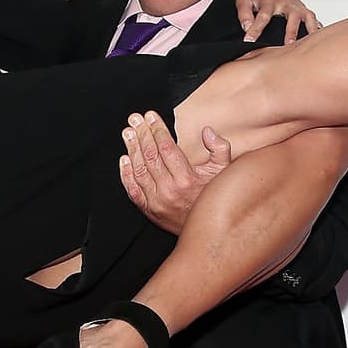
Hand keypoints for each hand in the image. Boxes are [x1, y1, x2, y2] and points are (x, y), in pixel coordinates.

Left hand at [119, 112, 231, 233]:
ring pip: (139, 170)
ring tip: (128, 133)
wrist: (208, 231)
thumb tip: (207, 131)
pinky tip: (124, 160)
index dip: (157, 129)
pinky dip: (126, 174)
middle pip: (150, 156)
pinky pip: (133, 190)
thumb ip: (219, 149)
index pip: (166, 147)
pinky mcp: (149, 210)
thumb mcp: (224, 172)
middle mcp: (170, 190)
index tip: (150, 116)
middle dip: (141, 134)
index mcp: (187, 179)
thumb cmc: (214, 198)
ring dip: (132, 149)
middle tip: (134, 119)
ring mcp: (157, 201)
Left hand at [236, 0, 320, 43]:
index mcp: (270, 1)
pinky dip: (317, 29)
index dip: (256, 29)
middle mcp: (286, 3)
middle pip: (292, 17)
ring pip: (308, 18)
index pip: (263, 16)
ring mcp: (296, 7)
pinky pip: (314, 20)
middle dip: (291, 31)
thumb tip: (247, 28)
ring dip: (309, 31)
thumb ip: (244, 13)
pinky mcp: (303, 10)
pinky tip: (318, 40)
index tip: (250, 40)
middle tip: (288, 45)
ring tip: (309, 46)